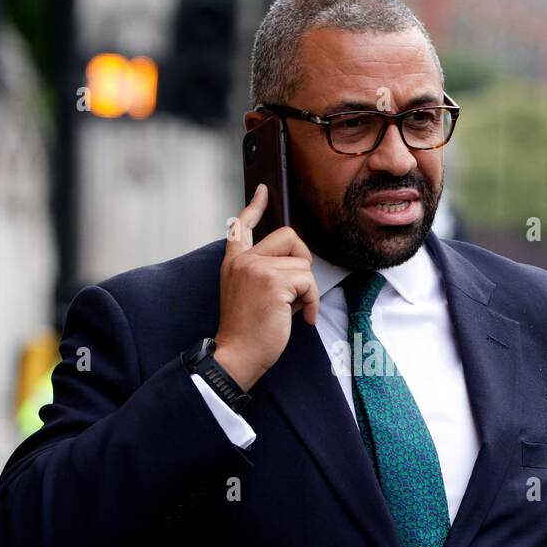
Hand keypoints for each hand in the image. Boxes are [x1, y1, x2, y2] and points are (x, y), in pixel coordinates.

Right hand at [213, 183, 319, 390]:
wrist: (238, 355)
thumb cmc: (248, 333)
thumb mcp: (249, 295)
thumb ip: (265, 274)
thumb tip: (296, 264)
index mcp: (234, 262)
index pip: (241, 226)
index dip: (255, 207)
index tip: (263, 190)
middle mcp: (243, 260)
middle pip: (289, 236)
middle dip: (303, 261)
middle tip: (299, 289)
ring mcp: (257, 268)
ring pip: (303, 264)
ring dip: (307, 290)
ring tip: (295, 311)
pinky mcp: (272, 281)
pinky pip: (308, 281)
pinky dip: (312, 301)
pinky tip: (302, 318)